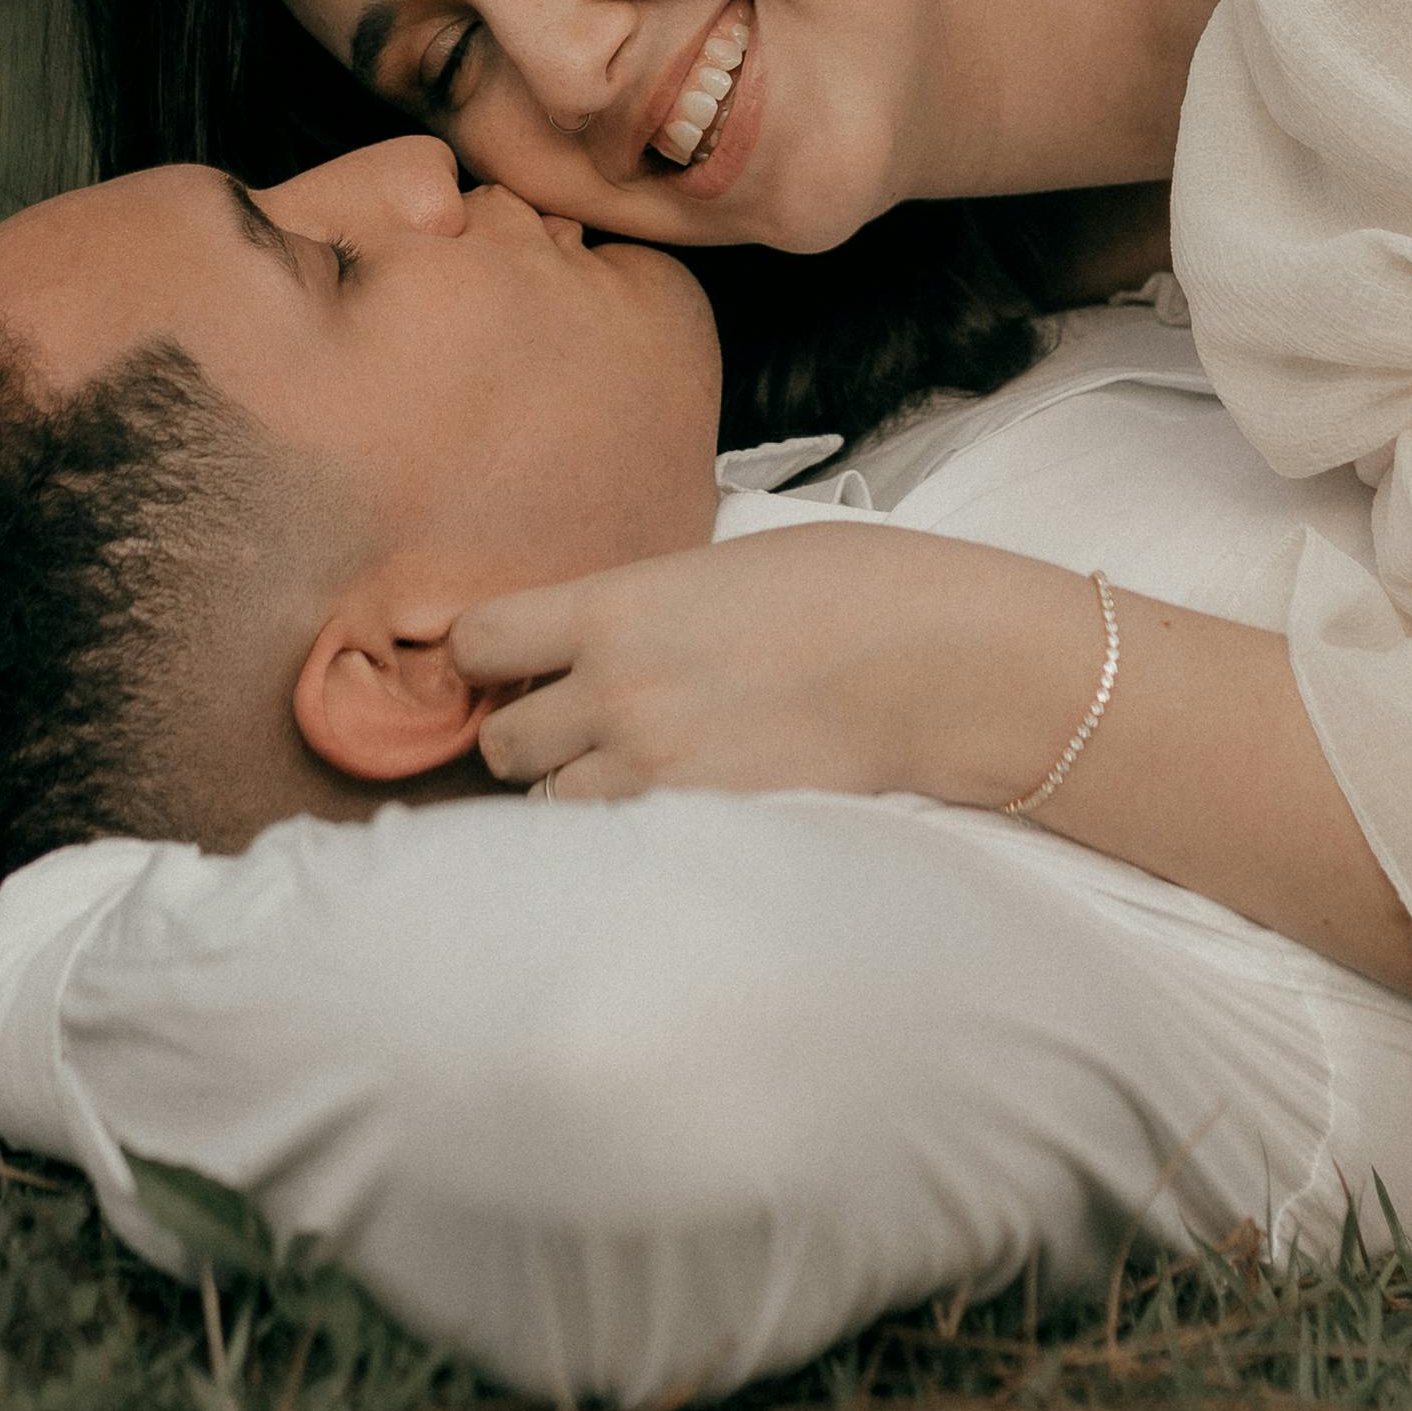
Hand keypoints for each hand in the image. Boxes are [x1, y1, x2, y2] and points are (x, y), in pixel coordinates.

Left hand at [448, 530, 1099, 812]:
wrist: (936, 659)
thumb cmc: (844, 588)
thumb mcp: (714, 563)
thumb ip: (632, 604)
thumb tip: (578, 635)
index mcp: (614, 608)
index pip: (475, 641)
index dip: (484, 655)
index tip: (512, 660)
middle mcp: (616, 693)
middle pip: (501, 743)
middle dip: (529, 734)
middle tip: (576, 721)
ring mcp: (656, 771)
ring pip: (548, 809)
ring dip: (574, 791)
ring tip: (630, 766)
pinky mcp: (700, 826)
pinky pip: (614, 847)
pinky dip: (623, 833)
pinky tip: (667, 802)